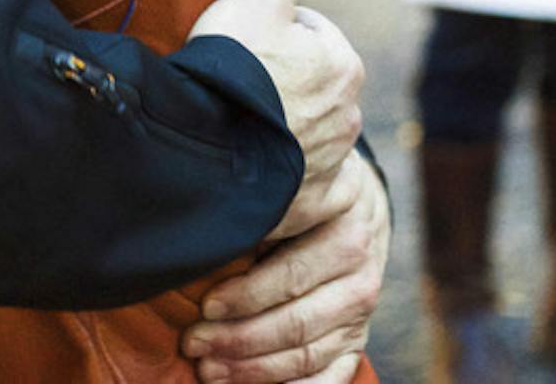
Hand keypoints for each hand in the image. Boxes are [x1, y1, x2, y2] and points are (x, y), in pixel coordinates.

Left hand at [181, 151, 388, 382]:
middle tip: (192, 341)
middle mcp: (360, 273)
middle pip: (295, 320)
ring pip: (306, 352)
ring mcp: (363, 311)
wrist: (356, 207)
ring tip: (207, 369)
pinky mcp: (359, 339)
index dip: (245, 293)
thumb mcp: (289, 190)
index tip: (205, 304)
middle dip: (238, 337)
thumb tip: (205, 240)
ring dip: (253, 369)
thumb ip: (260, 214)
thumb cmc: (302, 198)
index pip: (291, 272)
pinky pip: (332, 376)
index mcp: (344, 228)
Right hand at [189, 0, 364, 184]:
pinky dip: (290, 179)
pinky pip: (306, 188)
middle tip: (235, 83)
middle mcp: (348, 117)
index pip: (311, 33)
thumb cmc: (233, 69)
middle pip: (311, 86)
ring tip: (235, 124)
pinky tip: (258, 168)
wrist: (208, 151)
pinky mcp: (310, 205)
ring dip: (281, 128)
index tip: (241, 42)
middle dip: (282, 82)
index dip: (272, 31)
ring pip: (308, 135)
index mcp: (342, 65)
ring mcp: (331, 165)